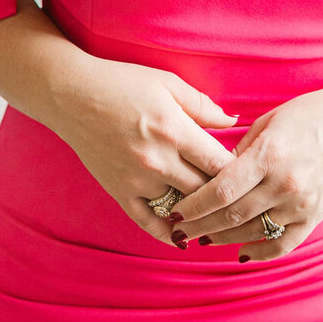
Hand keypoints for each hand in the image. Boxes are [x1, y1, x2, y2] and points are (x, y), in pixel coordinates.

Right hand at [53, 52, 238, 248]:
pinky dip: (168, 235)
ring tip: (221, 220)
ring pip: (181, 210)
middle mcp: (158, 160)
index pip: (220, 164)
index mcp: (174, 130)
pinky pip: (147, 223)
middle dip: (226, 197)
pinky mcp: (119, 192)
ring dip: (201, 215)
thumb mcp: (168, 83)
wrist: (71, 94)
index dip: (240, 172)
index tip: (251, 172)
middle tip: (241, 199)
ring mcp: (136, 180)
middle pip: (205, 192)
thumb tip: (234, 121)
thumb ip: (203, 105)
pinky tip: (185, 239)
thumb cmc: (122, 82)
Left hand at [164, 84, 322, 260]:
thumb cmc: (306, 114)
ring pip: (253, 232)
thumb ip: (239, 151)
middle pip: (232, 215)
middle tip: (179, 233)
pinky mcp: (315, 216)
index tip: (175, 212)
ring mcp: (302, 203)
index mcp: (268, 155)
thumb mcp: (266, 123)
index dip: (194, 206)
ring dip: (223, 240)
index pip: (221, 190)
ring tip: (201, 240)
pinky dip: (260, 252)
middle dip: (200, 227)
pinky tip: (241, 253)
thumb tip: (214, 175)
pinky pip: (284, 243)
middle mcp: (284, 183)